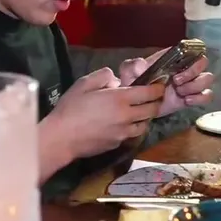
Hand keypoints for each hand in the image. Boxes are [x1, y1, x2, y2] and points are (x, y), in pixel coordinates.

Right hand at [46, 67, 166, 160]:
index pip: (149, 93)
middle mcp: (127, 116)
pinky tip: (123, 125)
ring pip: (144, 125)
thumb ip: (104, 76)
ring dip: (145, 117)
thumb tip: (116, 80)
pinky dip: (132, 128)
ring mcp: (124, 132)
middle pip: (152, 110)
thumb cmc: (71, 108)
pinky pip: (131, 134)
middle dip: (156, 102)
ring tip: (139, 112)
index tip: (159, 85)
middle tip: (153, 98)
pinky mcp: (118, 144)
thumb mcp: (84, 83)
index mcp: (120, 98)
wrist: (62, 138)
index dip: (157, 88)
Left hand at [118, 50, 214, 116]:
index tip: (177, 68)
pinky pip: (207, 95)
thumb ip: (133, 65)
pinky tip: (186, 101)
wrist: (136, 102)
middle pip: (203, 62)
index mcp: (173, 57)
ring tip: (181, 93)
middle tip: (177, 82)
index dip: (190, 56)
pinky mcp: (191, 97)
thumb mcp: (128, 70)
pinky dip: (200, 98)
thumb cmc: (133, 81)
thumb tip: (142, 65)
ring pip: (207, 78)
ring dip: (196, 86)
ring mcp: (189, 82)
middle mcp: (184, 67)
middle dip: (193, 72)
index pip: (191, 48)